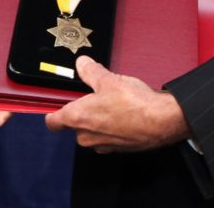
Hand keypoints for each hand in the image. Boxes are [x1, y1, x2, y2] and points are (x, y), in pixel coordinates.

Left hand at [44, 56, 190, 152]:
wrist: (161, 121)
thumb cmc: (134, 103)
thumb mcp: (108, 79)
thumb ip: (90, 71)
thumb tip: (82, 63)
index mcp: (78, 118)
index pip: (52, 122)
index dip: (52, 112)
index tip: (54, 105)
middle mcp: (86, 136)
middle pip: (73, 125)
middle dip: (81, 112)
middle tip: (92, 96)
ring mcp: (102, 145)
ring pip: (91, 131)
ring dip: (97, 120)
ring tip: (111, 103)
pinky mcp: (118, 149)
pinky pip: (107, 137)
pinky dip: (111, 127)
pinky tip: (123, 113)